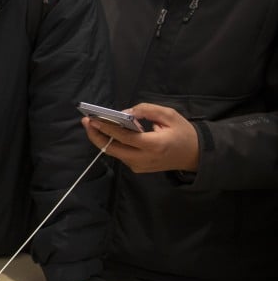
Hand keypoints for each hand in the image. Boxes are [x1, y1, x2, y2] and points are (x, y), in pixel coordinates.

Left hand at [82, 102, 199, 173]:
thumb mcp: (169, 115)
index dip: (107, 128)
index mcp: (154, 145)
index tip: (93, 119)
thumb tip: (125, 113)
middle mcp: (144, 159)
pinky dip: (113, 143)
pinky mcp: (138, 169)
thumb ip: (146, 110)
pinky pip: (121, 155)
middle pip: (113, 149)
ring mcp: (140, 167)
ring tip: (93, 124)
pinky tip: (109, 132)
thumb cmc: (183, 133)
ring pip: (115, 153)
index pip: (124, 137)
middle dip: (96, 135)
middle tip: (86, 121)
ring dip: (103, 139)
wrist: (194, 155)